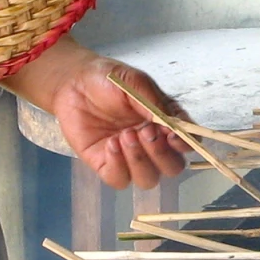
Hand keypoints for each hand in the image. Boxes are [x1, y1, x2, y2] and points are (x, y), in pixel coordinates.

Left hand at [48, 58, 190, 189]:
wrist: (72, 82)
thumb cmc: (107, 79)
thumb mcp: (134, 83)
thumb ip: (154, 103)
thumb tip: (171, 125)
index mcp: (165, 123)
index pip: (187, 143)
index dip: (185, 144)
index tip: (171, 135)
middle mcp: (151, 144)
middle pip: (172, 167)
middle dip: (161, 154)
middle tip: (144, 132)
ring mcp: (130, 157)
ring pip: (148, 179)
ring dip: (140, 161)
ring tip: (123, 136)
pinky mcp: (106, 164)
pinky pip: (119, 179)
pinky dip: (118, 166)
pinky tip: (110, 144)